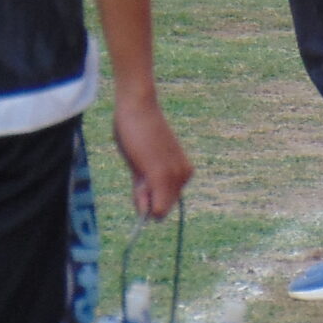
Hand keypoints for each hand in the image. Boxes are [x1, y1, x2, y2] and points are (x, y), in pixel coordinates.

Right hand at [113, 92, 192, 219]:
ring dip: (142, 197)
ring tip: (139, 165)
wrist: (138, 106)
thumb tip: (145, 216)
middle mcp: (185, 177)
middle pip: (163, 210)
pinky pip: (156, 209)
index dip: (151, 197)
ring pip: (159, 211)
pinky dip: (143, 202)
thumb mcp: (142, 166)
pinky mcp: (162, 177)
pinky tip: (139, 175)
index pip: (167, 203)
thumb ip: (145, 189)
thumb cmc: (137, 133)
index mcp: (184, 172)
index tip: (143, 175)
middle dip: (147, 199)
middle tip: (139, 169)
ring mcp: (175, 178)